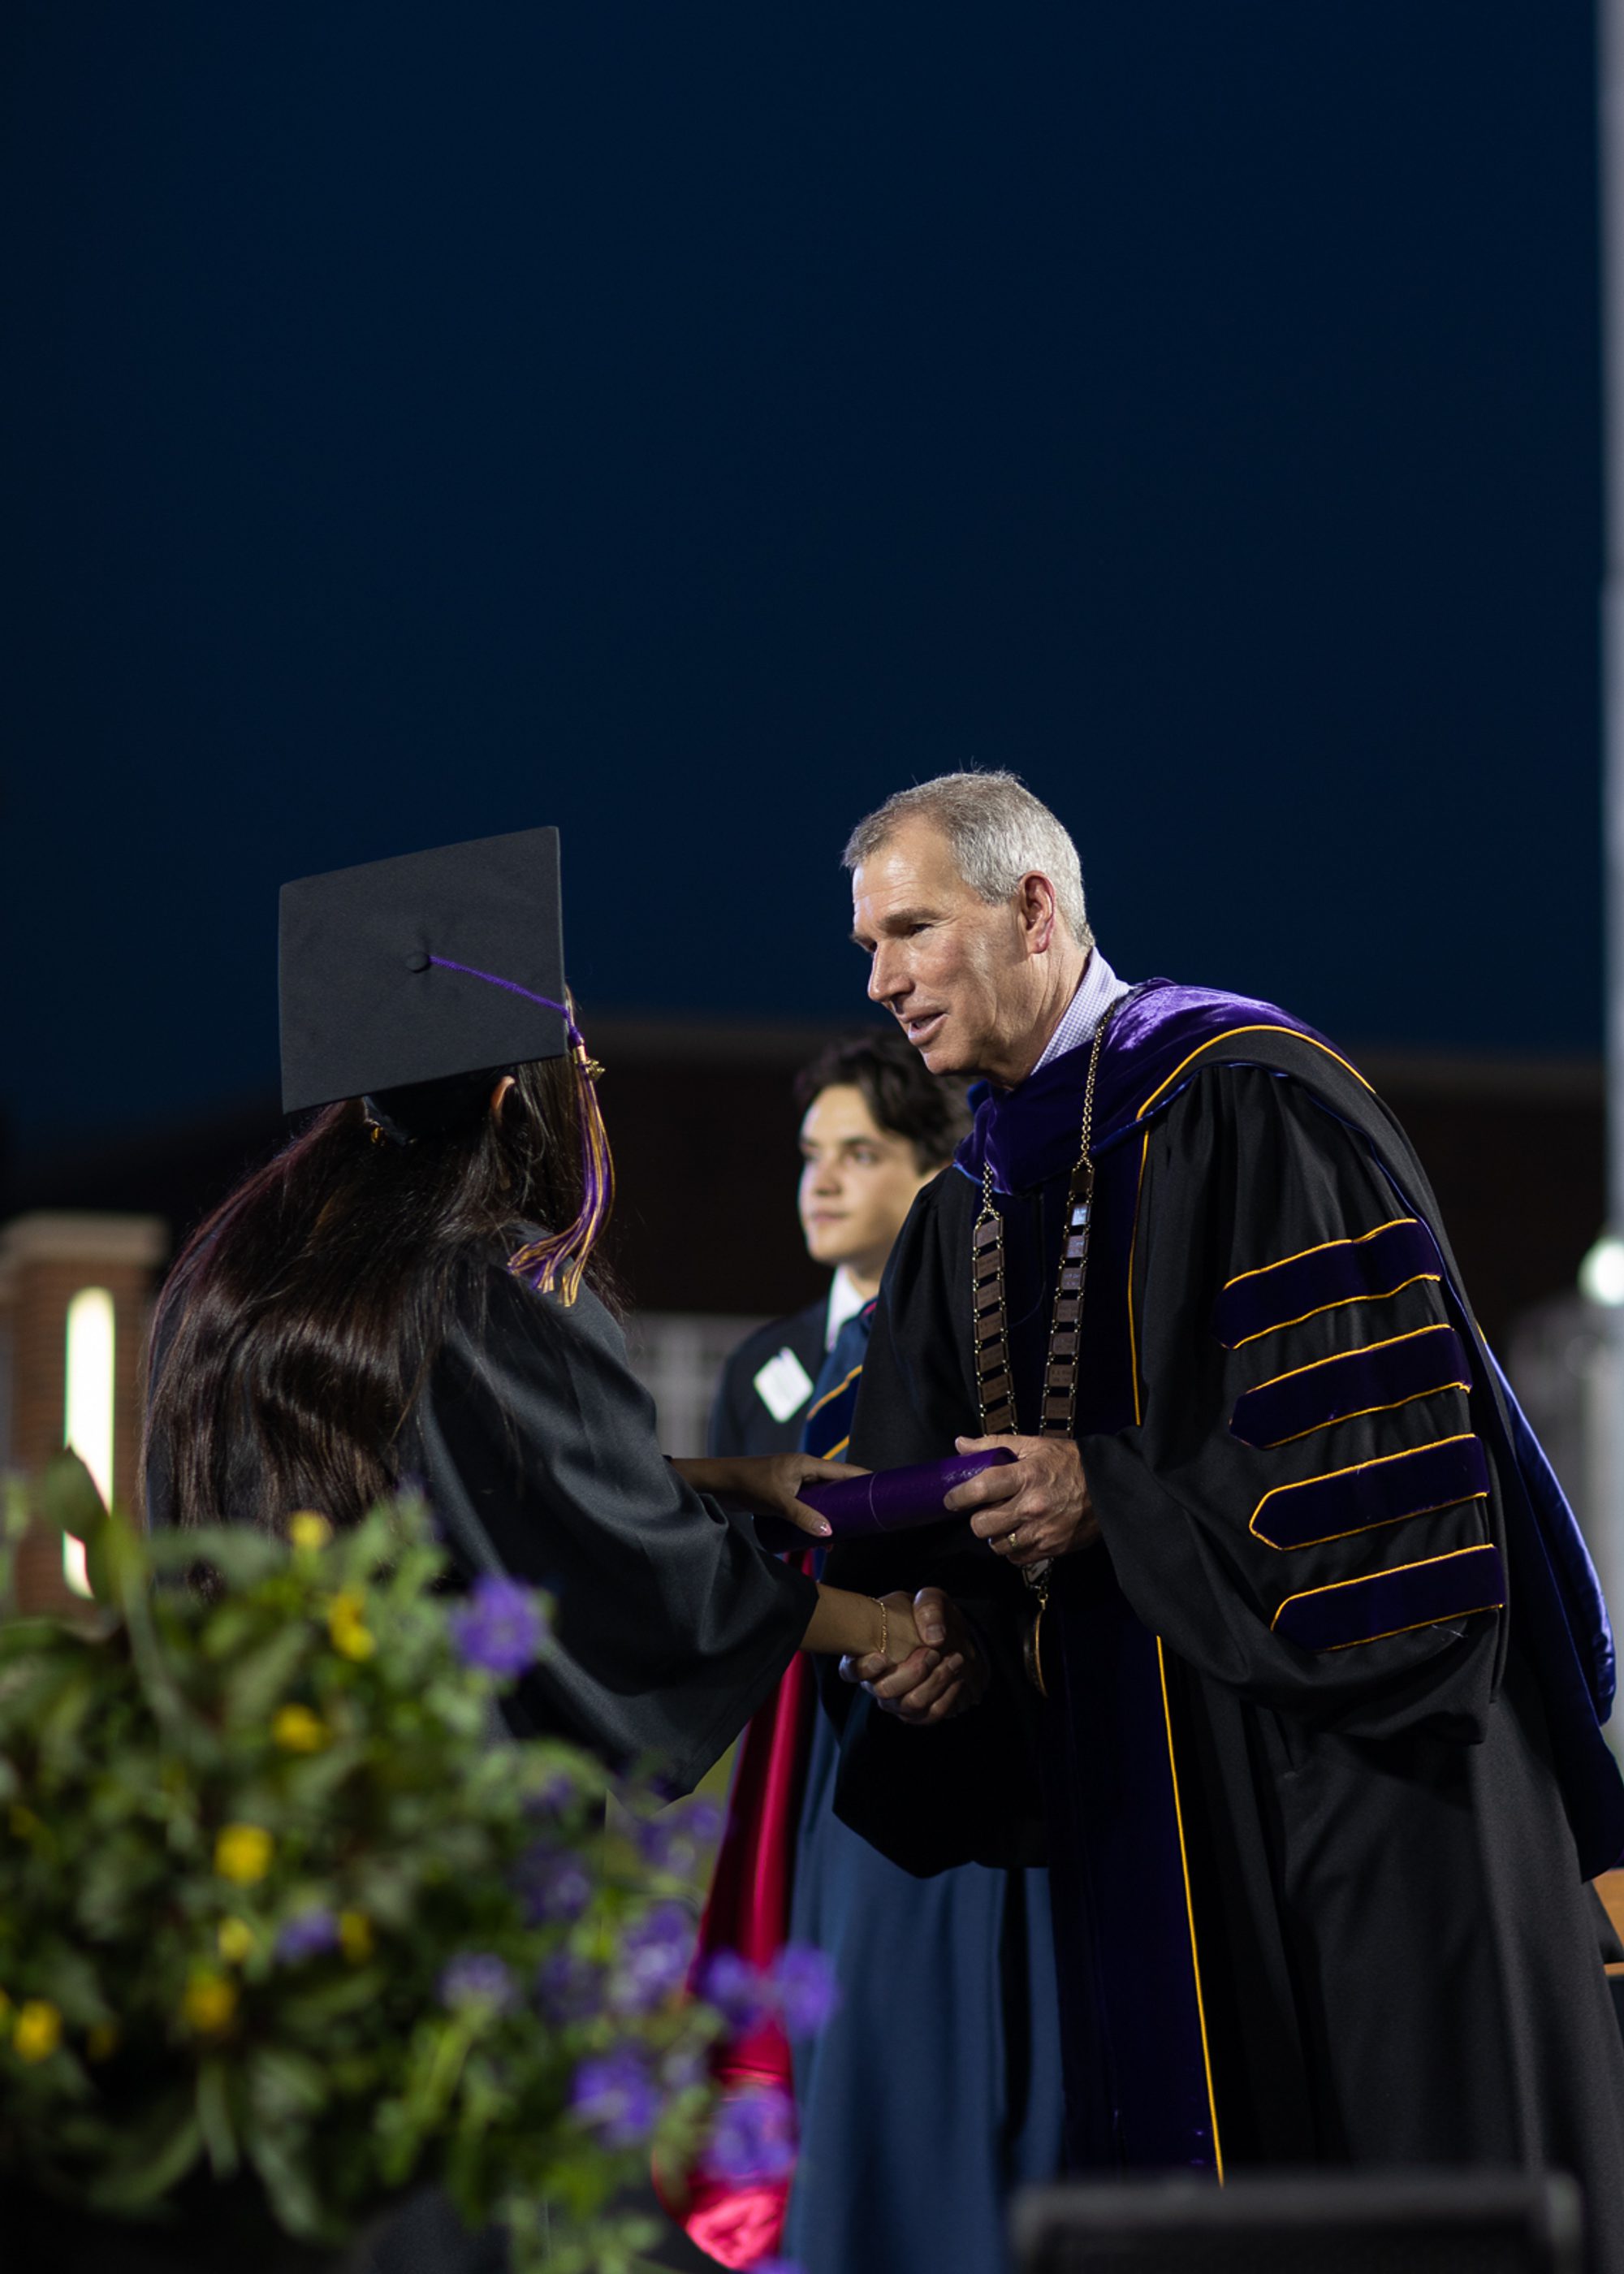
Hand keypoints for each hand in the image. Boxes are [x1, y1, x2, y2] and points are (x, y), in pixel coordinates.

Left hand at [670, 1452, 866, 1539]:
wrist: (720, 1484)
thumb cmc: (749, 1485)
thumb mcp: (779, 1502)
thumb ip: (804, 1517)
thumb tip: (830, 1534)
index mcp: (806, 1464)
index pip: (843, 1471)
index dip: (863, 1479)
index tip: (883, 1489)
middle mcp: (803, 1471)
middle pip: (835, 1485)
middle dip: (851, 1501)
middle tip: (869, 1517)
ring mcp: (793, 1482)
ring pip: (822, 1498)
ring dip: (832, 1514)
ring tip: (846, 1534)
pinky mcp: (784, 1494)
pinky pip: (808, 1505)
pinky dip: (817, 1518)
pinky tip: (820, 1536)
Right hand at [838, 1588, 987, 1725]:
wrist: (950, 1637)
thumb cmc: (927, 1617)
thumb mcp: (930, 1600)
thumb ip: (929, 1608)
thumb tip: (934, 1638)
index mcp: (864, 1653)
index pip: (850, 1671)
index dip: (863, 1669)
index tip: (882, 1657)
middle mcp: (875, 1682)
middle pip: (885, 1691)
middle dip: (913, 1673)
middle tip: (932, 1653)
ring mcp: (895, 1702)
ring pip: (910, 1705)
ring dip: (935, 1683)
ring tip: (954, 1660)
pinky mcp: (916, 1713)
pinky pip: (929, 1715)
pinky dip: (947, 1696)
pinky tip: (956, 1677)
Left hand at [945, 1432, 1096, 1568]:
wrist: (1110, 1487)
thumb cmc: (1070, 1463)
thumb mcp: (1035, 1445)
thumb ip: (994, 1444)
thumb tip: (960, 1444)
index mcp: (1026, 1476)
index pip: (980, 1489)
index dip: (958, 1496)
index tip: (951, 1499)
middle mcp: (1032, 1507)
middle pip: (982, 1526)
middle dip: (977, 1519)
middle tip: (985, 1510)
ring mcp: (1042, 1531)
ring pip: (997, 1546)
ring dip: (995, 1535)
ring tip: (1005, 1522)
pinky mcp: (1052, 1549)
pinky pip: (1017, 1558)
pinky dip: (1013, 1549)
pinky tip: (1020, 1534)